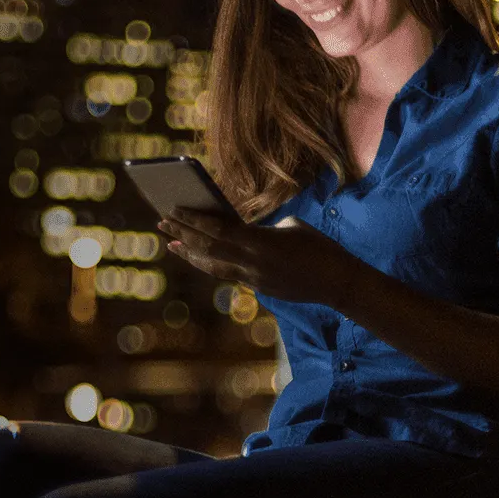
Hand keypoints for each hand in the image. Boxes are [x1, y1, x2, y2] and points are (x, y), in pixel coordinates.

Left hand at [156, 209, 369, 308]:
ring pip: (212, 266)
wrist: (337, 282)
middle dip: (182, 234)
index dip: (192, 219)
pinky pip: (227, 274)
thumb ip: (263, 229)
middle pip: (208, 248)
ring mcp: (253, 279)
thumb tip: (242, 229)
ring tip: (172, 244)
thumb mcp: (291, 226)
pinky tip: (200, 257)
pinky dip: (211, 264)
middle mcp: (251, 262)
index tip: (174, 209)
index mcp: (260, 242)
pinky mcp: (258, 288)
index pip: (217, 229)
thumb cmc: (319, 247)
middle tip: (161, 222)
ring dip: (190, 254)